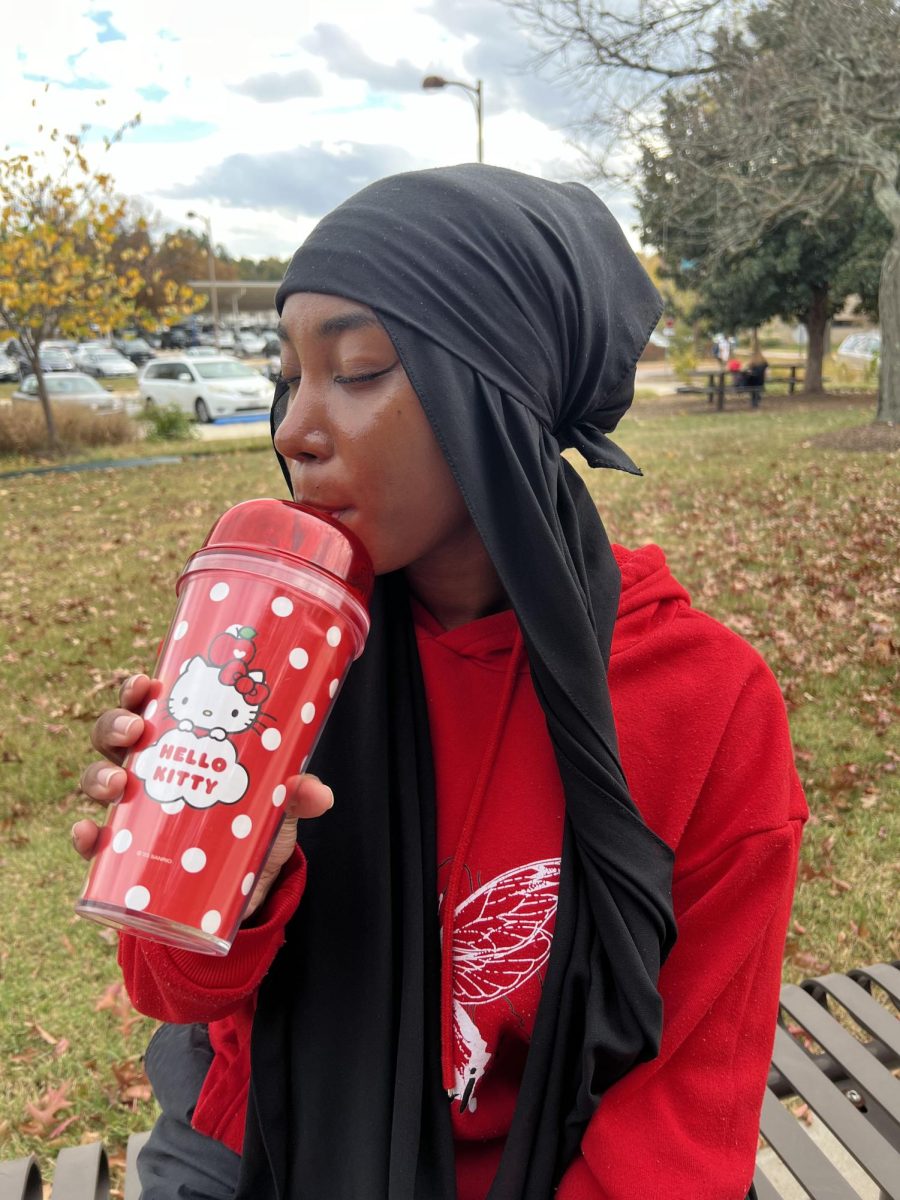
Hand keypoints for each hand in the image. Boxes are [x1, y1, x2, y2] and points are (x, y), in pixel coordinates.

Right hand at [75, 674, 333, 920]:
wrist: (246, 887)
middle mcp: (149, 769)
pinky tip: (88, 834)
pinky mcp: (126, 853)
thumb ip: (297, 794)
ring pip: (97, 779)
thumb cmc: (255, 824)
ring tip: (116, 786)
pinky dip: (85, 837)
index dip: (137, 689)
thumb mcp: (278, 806)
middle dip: (114, 725)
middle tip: (134, 731)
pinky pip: (94, 842)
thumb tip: (317, 793)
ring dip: (97, 776)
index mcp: (179, 743)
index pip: (148, 705)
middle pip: (113, 735)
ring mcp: (133, 810)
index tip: (146, 683)